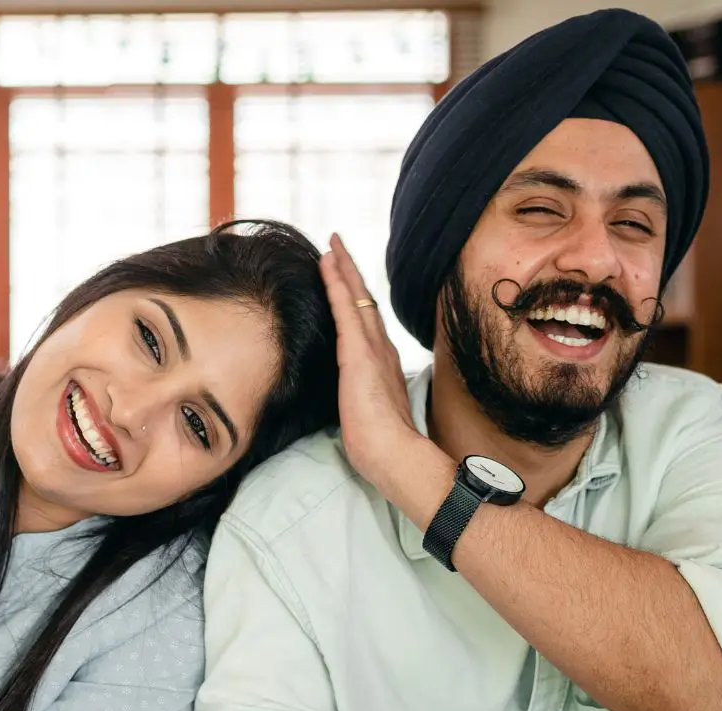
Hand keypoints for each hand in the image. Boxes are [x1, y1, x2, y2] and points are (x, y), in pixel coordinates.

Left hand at [317, 234, 428, 492]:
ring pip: (355, 298)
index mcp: (382, 365)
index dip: (356, 298)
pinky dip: (336, 282)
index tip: (345, 276)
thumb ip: (362, 400)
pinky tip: (327, 263)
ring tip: (332, 245)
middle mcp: (381, 350)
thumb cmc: (381, 447)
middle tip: (337, 245)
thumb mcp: (367, 416)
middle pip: (363, 302)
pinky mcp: (358, 353)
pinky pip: (345, 308)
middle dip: (350, 273)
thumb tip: (351, 404)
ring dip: (343, 269)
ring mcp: (372, 349)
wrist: (394, 455)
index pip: (366, 323)